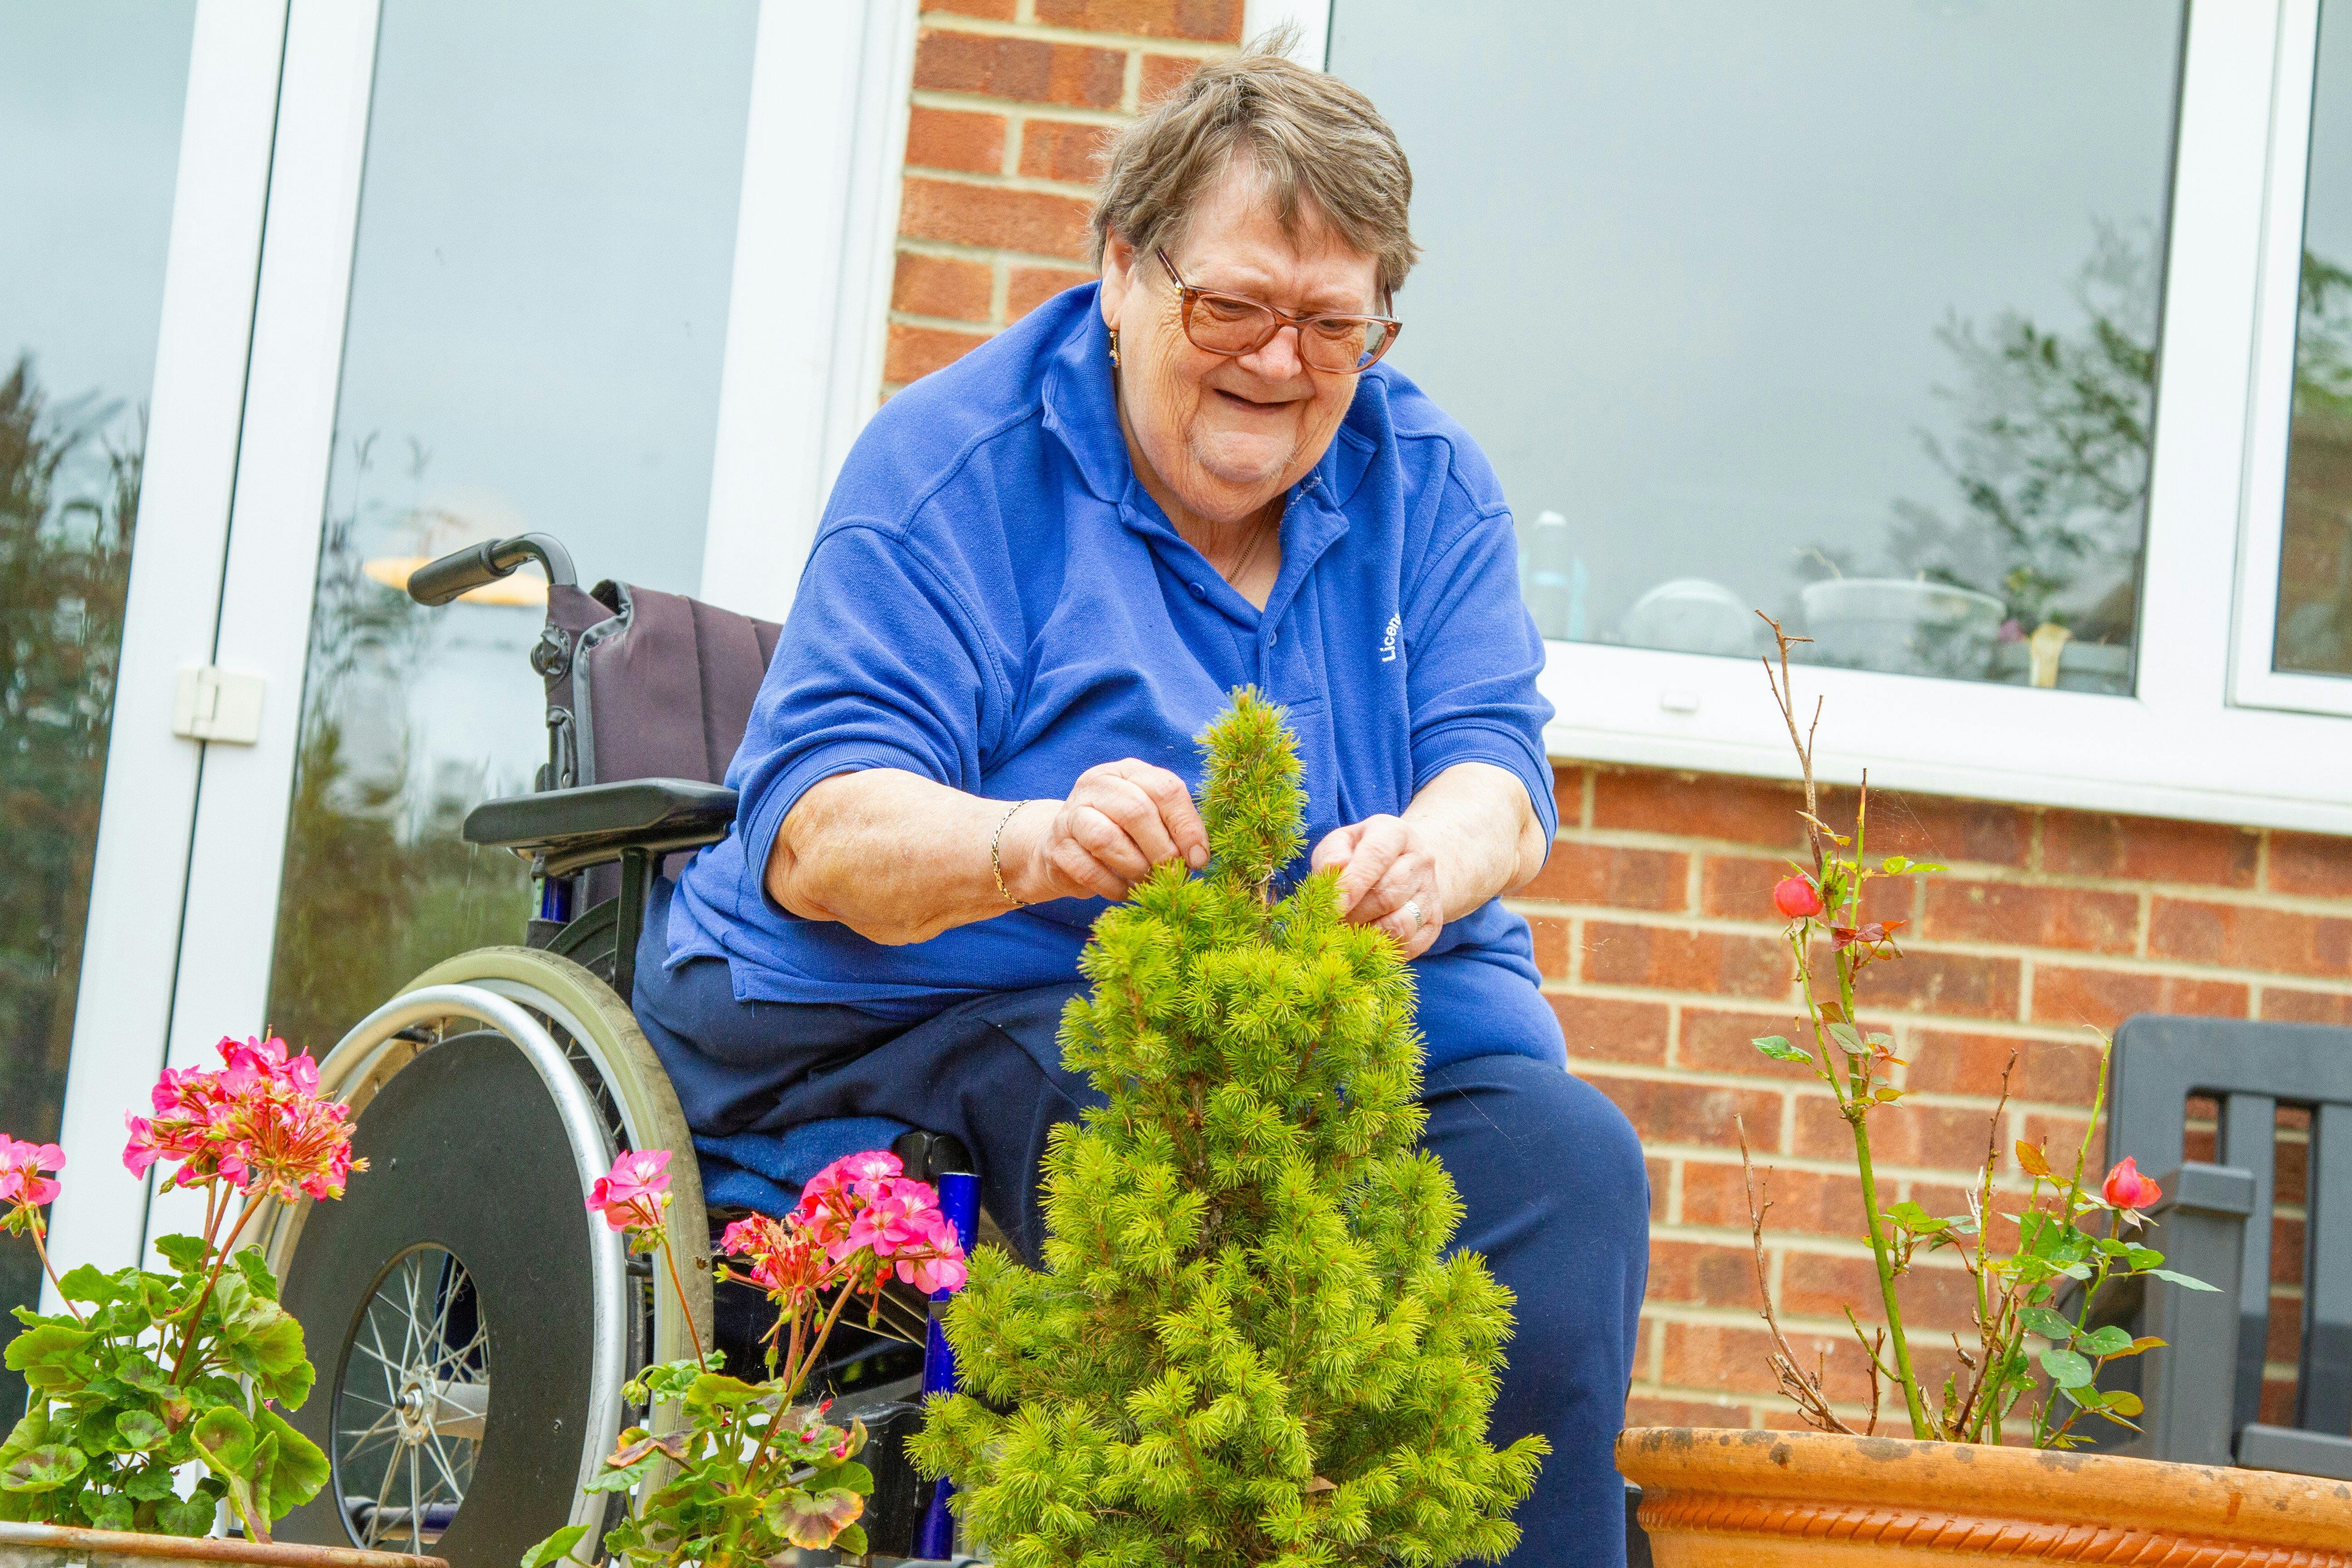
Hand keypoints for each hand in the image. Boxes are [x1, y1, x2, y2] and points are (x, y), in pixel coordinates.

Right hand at [1007, 759, 1207, 902]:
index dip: (1187, 826)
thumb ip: (1174, 829)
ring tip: (1148, 883)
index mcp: (1128, 771)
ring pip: (1106, 839)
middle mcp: (1097, 785)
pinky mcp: (1056, 847)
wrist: (1062, 847)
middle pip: (1136, 811)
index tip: (1198, 859)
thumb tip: (1198, 857)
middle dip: (1162, 850)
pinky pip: (1087, 870)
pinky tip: (1125, 892)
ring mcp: (1071, 814)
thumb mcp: (1150, 820)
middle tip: (1172, 874)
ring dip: (1136, 868)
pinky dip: (1113, 887)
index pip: (1165, 788)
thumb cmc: (1120, 833)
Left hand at [1311, 814, 1443, 957]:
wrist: (1402, 864)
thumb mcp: (1341, 843)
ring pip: (1401, 924)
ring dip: (1368, 936)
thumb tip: (1334, 869)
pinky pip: (1410, 945)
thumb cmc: (1360, 854)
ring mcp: (1432, 892)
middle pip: (1387, 895)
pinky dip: (1385, 950)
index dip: (1353, 884)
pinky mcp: (1434, 921)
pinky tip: (1367, 943)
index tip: (1332, 908)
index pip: (1376, 857)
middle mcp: (1421, 859)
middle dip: (1354, 915)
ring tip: (1348, 933)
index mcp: (1396, 833)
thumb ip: (1331, 855)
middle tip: (1332, 924)